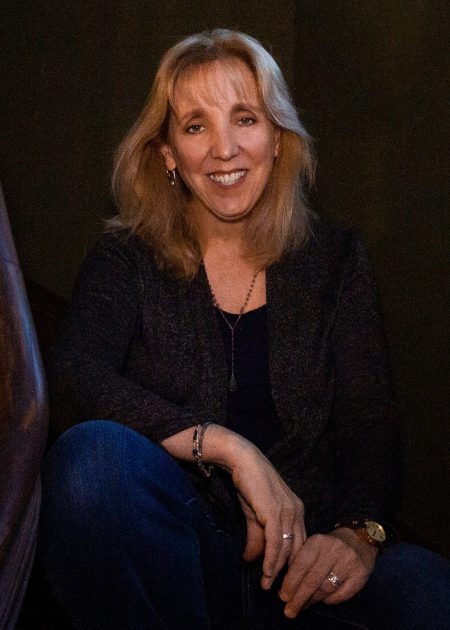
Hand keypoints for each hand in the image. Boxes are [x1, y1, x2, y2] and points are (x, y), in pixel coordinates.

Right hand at [228, 440, 305, 589]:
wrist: (242, 460)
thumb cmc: (249, 484)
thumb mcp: (255, 514)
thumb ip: (257, 536)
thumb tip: (251, 559)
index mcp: (297, 511)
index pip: (300, 543)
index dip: (292, 564)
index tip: (284, 581)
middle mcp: (297, 512)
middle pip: (297, 549)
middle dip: (288, 572)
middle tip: (279, 591)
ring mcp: (288, 512)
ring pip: (286, 549)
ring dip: (277, 570)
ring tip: (267, 586)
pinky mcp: (275, 512)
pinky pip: (276, 543)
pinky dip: (271, 560)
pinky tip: (265, 572)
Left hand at [279, 528, 377, 618]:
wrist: (359, 540)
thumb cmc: (329, 546)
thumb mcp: (313, 546)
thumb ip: (300, 561)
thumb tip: (285, 588)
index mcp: (318, 541)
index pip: (301, 564)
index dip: (291, 582)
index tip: (283, 596)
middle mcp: (333, 550)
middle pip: (313, 580)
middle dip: (299, 598)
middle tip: (290, 610)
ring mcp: (348, 563)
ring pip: (326, 588)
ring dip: (312, 600)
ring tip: (303, 606)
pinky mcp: (360, 575)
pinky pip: (341, 595)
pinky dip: (330, 600)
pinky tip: (322, 601)